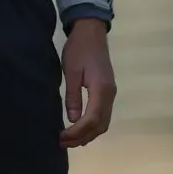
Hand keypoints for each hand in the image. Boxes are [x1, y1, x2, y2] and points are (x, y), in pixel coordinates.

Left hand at [60, 18, 116, 147]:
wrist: (92, 31)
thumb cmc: (79, 48)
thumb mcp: (71, 71)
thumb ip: (72, 96)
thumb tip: (72, 120)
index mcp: (101, 89)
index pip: (91, 120)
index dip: (77, 132)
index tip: (61, 137)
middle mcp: (110, 94)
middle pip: (100, 125)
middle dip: (82, 137)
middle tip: (63, 143)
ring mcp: (111, 92)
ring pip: (104, 122)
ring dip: (88, 134)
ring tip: (70, 139)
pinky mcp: (108, 90)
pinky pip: (103, 114)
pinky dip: (93, 125)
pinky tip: (80, 127)